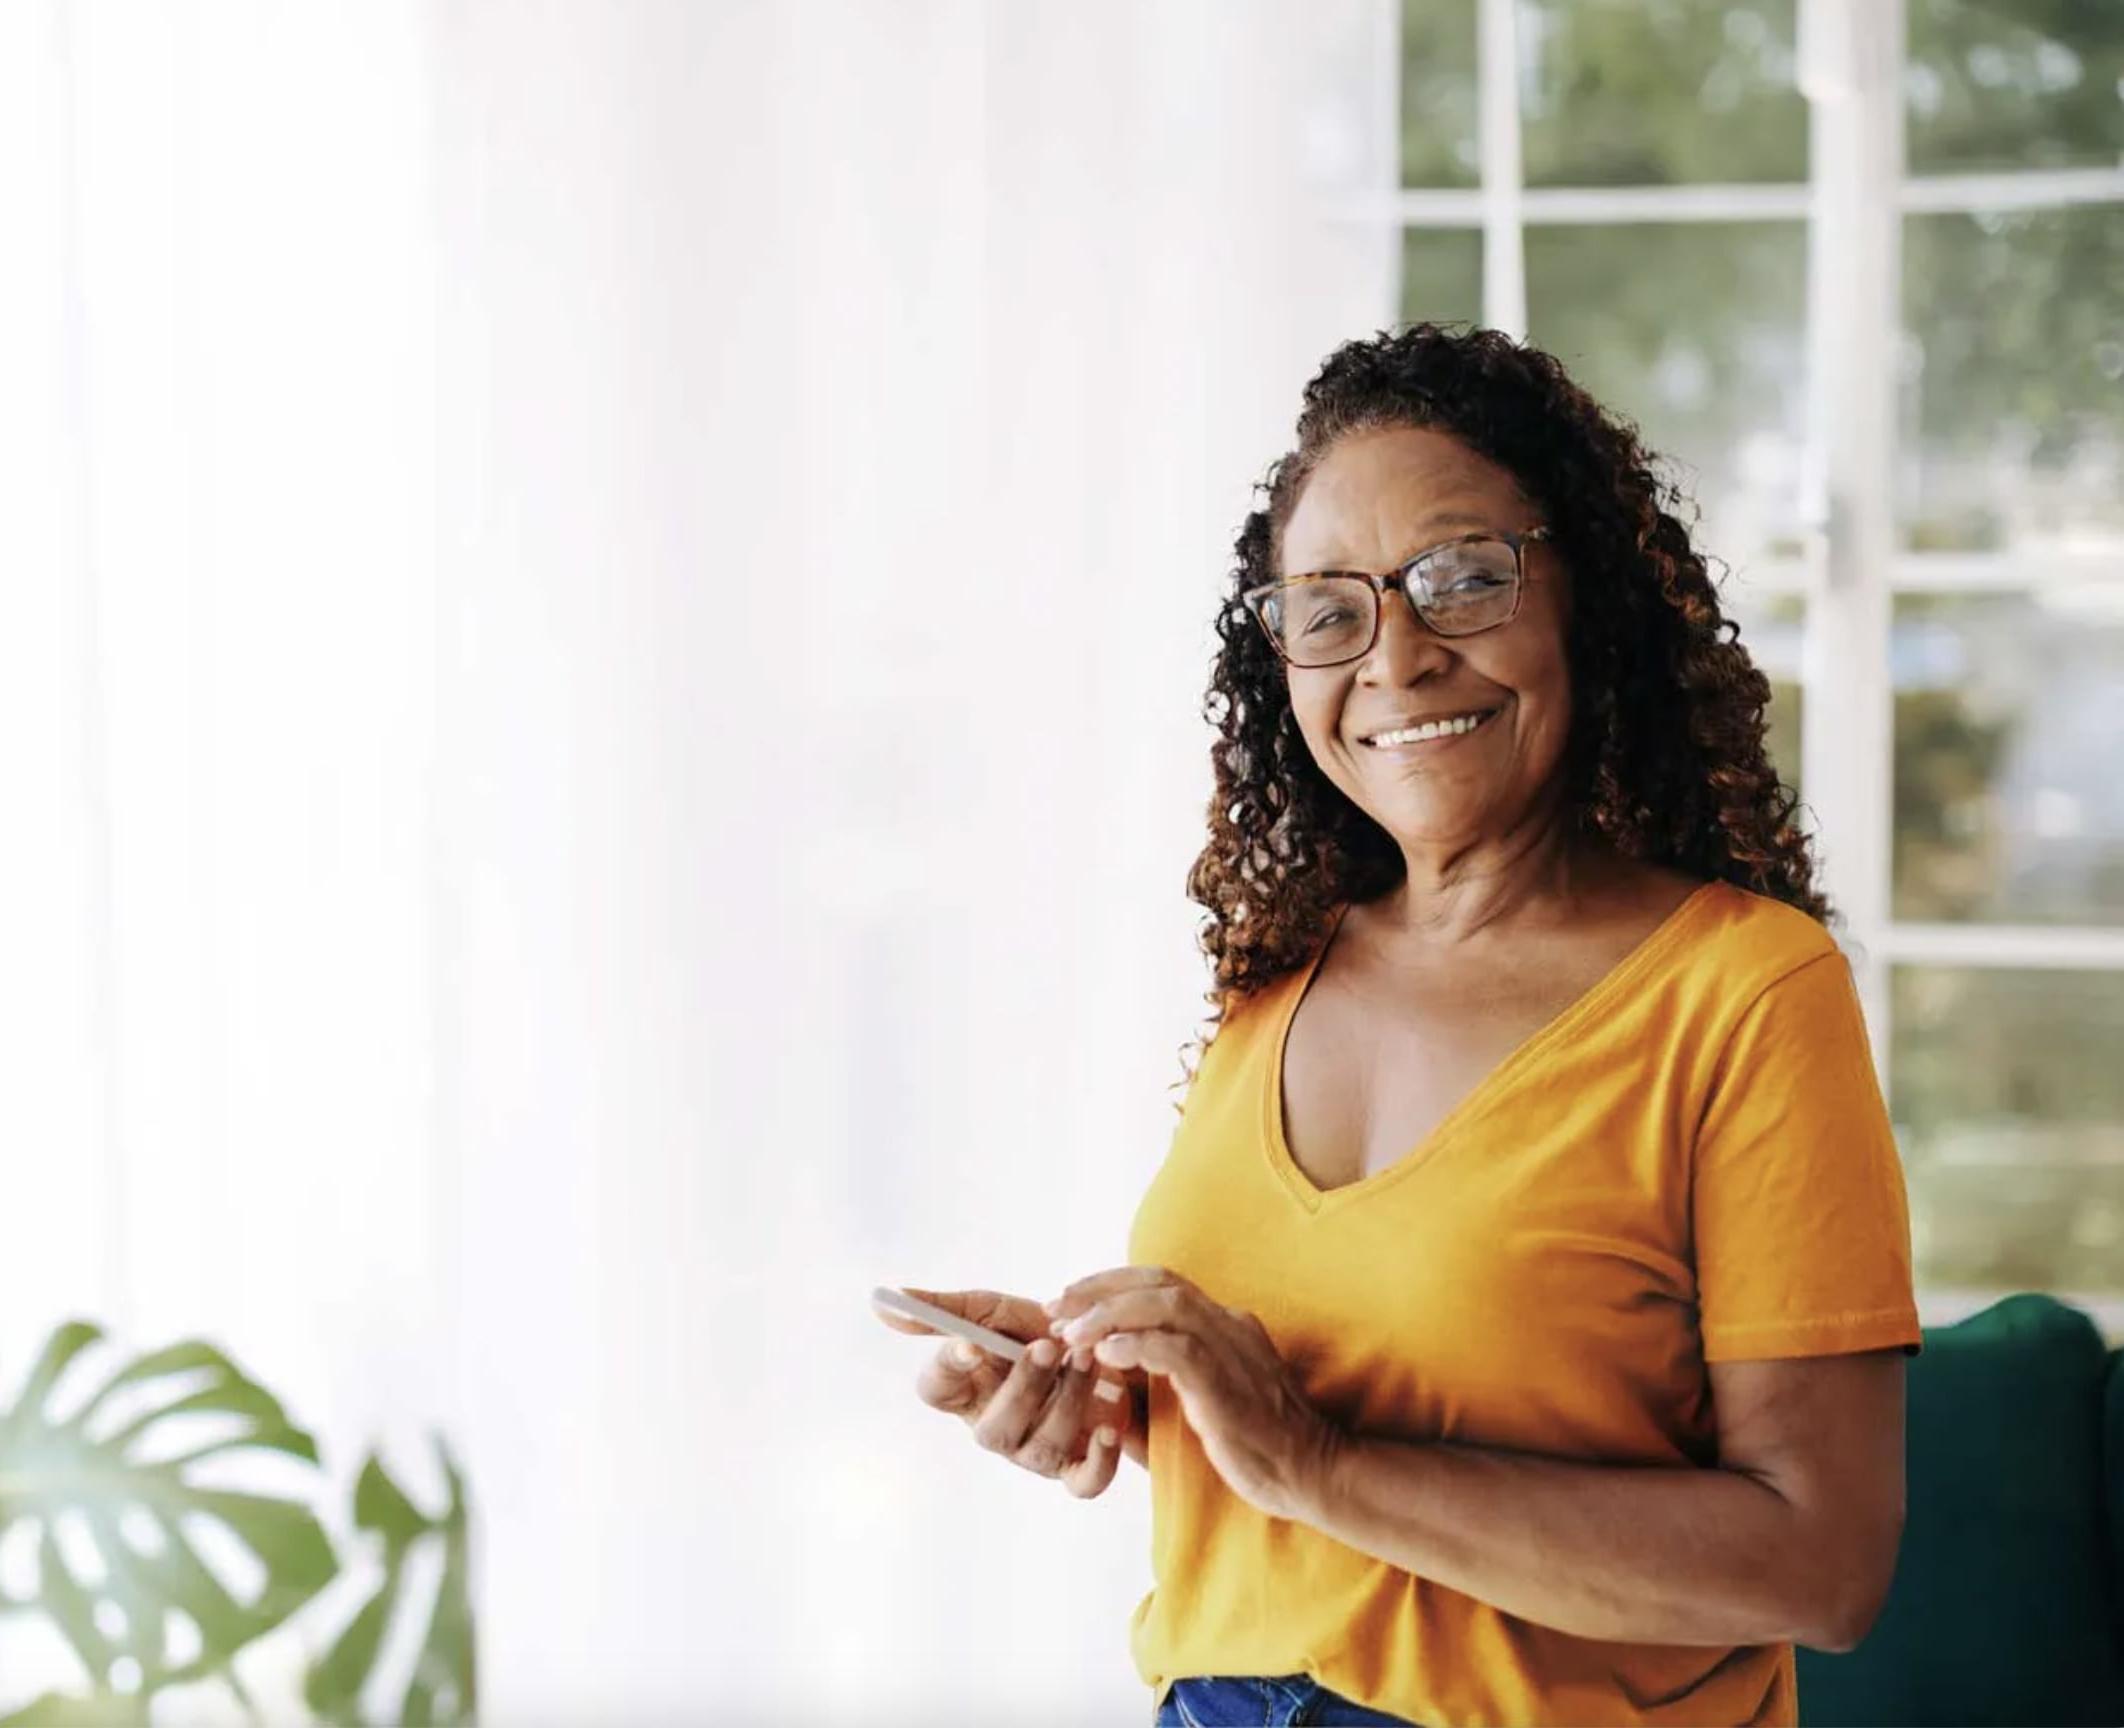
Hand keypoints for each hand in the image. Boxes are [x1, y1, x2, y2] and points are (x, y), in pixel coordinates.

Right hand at [871, 1285, 1136, 1498]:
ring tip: (1088, 1358)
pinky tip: (1109, 1428)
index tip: (971, 1344)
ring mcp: (1036, 1453)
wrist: (1102, 1345)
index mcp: (966, 1391)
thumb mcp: (989, 1311)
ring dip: (1068, 1401)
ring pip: (1043, 1446)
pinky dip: (1098, 1462)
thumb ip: (941, 1311)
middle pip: (992, 1430)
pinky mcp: (1080, 1467)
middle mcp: (996, 1429)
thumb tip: (881, 1301)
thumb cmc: (1033, 1329)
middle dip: (1023, 1387)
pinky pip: (1085, 1483)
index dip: (949, 1369)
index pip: (937, 1389)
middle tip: (1049, 1346)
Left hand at [1044, 1265, 1342, 1521]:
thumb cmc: (1255, 1445)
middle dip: (1100, 1290)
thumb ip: (1155, 1389)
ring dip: (1110, 1314)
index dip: (1110, 1284)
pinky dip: (1136, 1345)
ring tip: (1073, 1334)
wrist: (1310, 1471)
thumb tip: (1096, 1386)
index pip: (1161, 1283)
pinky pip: (1177, 1349)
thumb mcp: (1198, 1405)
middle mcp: (1228, 1325)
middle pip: (1157, 1282)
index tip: (1069, 1301)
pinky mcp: (1227, 1384)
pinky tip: (1105, 1356)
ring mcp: (1231, 1350)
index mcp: (1223, 1325)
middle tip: (1056, 1308)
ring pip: (1165, 1305)